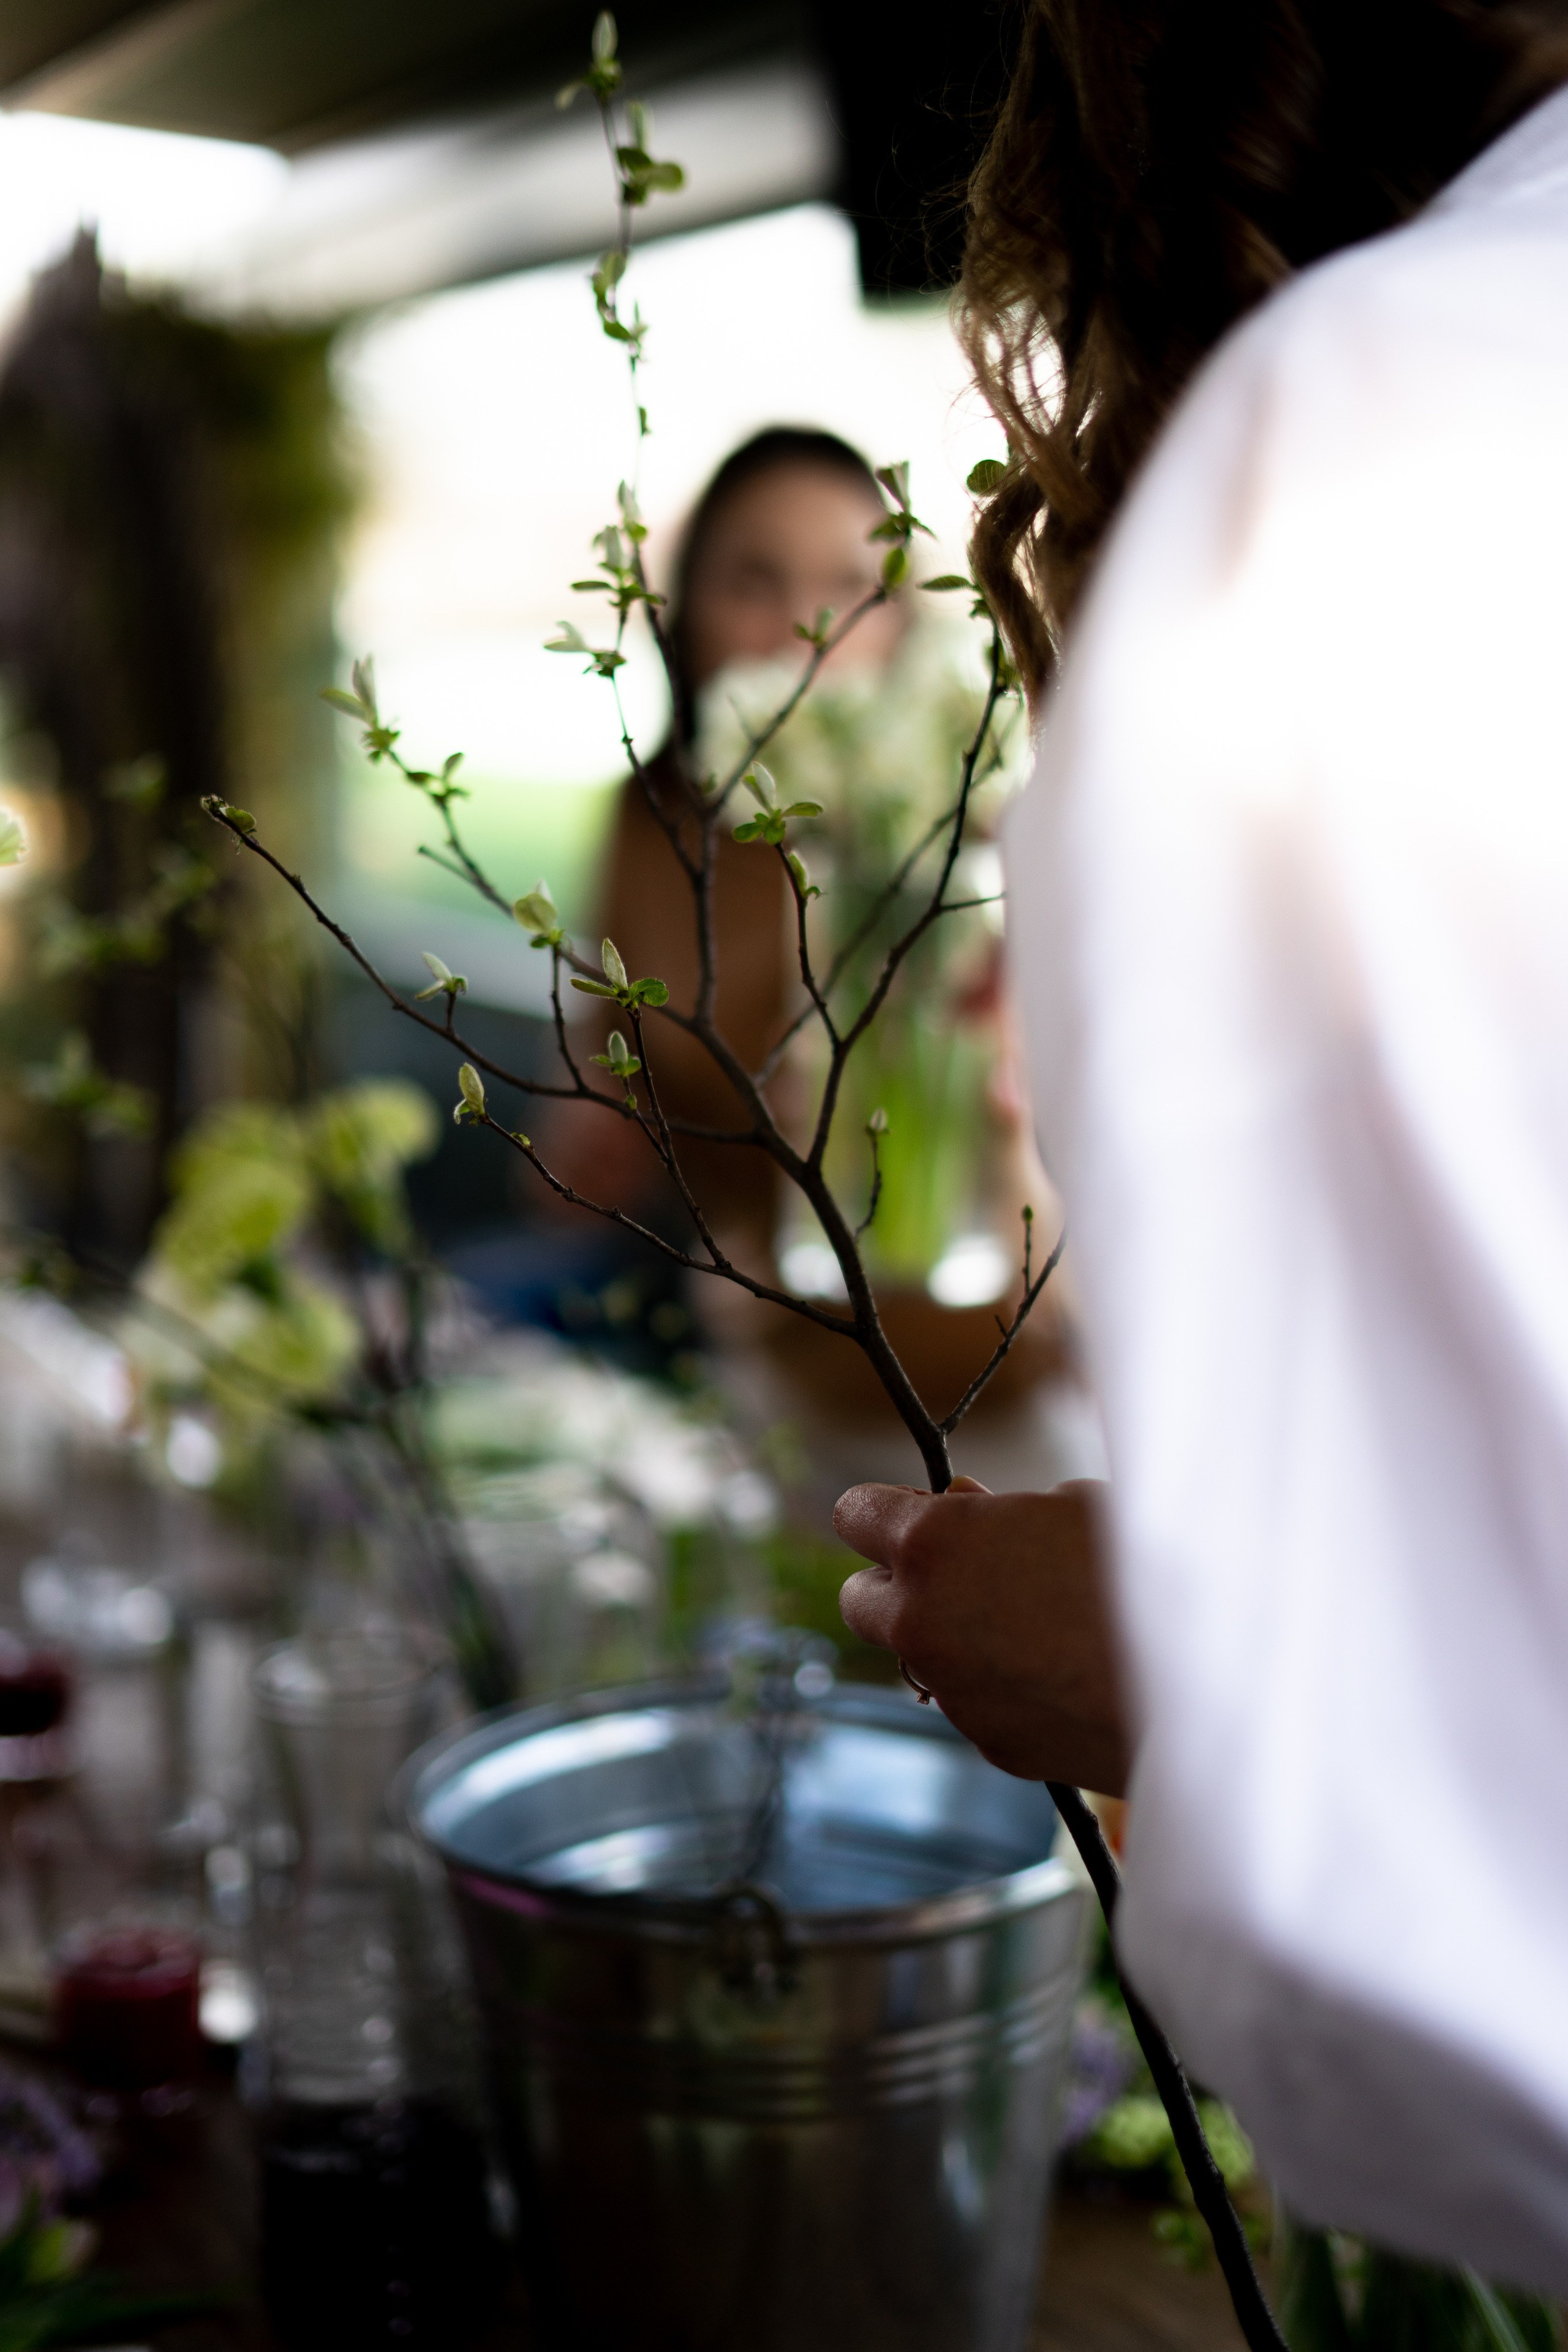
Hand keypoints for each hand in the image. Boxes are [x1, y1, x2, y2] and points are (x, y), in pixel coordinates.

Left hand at [834, 1476, 1130, 1795]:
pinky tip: (1064, 1675)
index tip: (924, 1516)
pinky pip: (974, 1704)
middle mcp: (922, 1619)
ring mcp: (952, 1690)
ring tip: (1035, 1626)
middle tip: (963, 1575)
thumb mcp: (1075, 1504)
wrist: (1212, 1677)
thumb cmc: (1151, 1566)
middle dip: (898, 1585)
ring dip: (953, 1639)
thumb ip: (1000, 1509)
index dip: (887, 1512)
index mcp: (934, 1541)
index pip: (853, 1513)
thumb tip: (967, 1507)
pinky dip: (1000, 1687)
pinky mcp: (990, 1743)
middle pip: (858, 1599)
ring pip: (920, 1658)